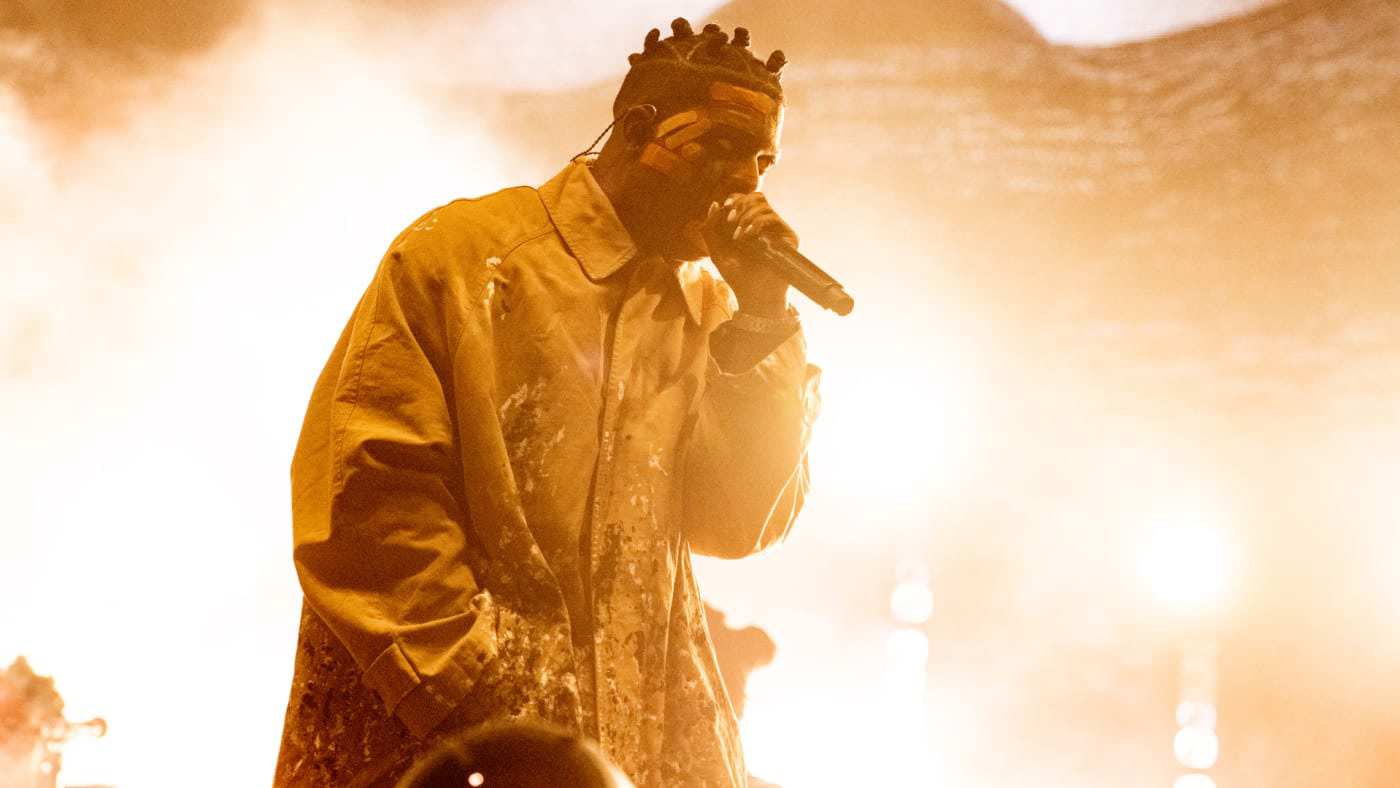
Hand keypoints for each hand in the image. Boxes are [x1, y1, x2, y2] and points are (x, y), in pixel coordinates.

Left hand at [702, 192, 799, 317]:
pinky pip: (772, 217)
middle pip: (756, 196)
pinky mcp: (788, 236)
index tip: (726, 209)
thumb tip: (715, 204)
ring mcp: (777, 230)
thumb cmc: (737, 277)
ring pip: (763, 205)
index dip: (735, 198)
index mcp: (749, 225)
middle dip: (740, 204)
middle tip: (731, 221)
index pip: (744, 199)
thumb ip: (711, 229)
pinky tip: (748, 236)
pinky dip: (756, 222)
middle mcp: (765, 225)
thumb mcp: (718, 252)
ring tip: (739, 235)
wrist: (755, 296)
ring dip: (746, 216)